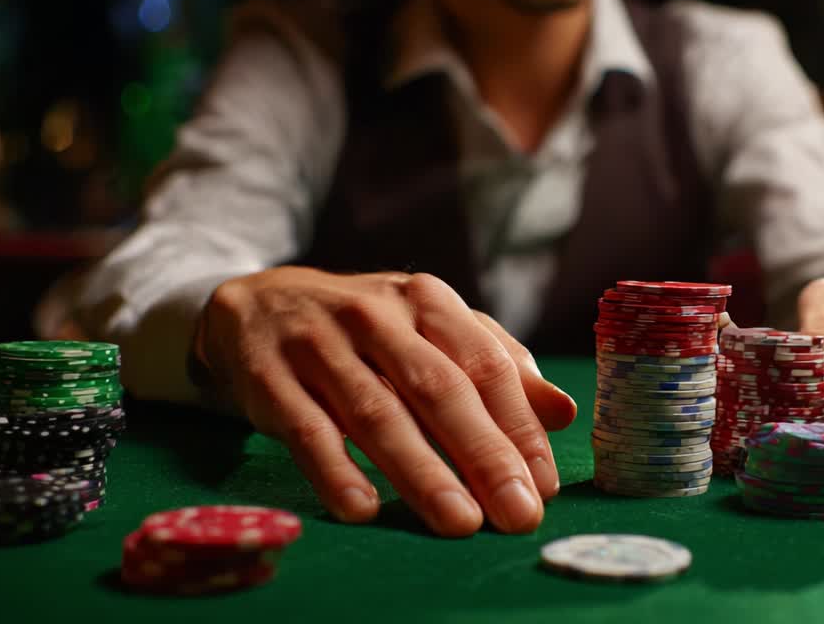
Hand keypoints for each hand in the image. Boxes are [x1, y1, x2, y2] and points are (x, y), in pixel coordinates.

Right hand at [195, 266, 577, 535]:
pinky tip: (363, 508)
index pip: (486, 365)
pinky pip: (307, 428)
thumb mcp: (433, 329)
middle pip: (439, 389)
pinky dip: (335, 470)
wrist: (259, 304)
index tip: (543, 484)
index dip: (519, 426)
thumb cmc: (369, 329)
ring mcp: (320, 344)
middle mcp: (378, 316)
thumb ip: (497, 364)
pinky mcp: (270, 377)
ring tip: (459, 521)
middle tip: (516, 512)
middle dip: (483, 455)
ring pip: (378, 412)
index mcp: (428, 301)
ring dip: (422, 471)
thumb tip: (563, 412)